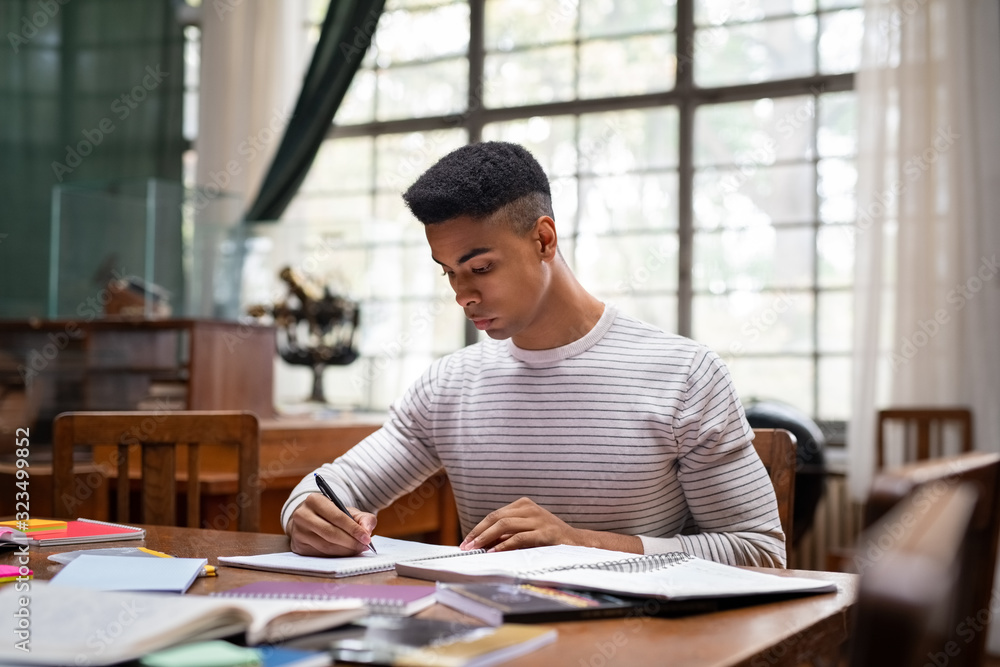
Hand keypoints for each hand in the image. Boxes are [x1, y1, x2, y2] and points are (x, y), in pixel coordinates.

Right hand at [288, 493, 376, 556]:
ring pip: (325, 546)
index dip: (353, 529)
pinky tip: (345, 553)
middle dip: (350, 542)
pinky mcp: (297, 546)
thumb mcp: (348, 511)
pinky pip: (320, 554)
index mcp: (314, 500)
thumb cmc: (331, 515)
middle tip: (364, 546)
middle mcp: (302, 515)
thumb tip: (367, 530)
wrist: (308, 520)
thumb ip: (363, 518)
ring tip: (357, 550)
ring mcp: (298, 532)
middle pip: (330, 533)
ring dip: (344, 551)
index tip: (367, 538)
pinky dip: (336, 556)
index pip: (337, 517)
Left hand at [459, 497, 641, 553]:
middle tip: (466, 547)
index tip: (466, 541)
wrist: (579, 544)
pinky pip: (520, 537)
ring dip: (487, 538)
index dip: (478, 528)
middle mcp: (530, 509)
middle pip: (496, 518)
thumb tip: (481, 543)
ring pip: (505, 525)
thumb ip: (506, 535)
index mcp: (523, 505)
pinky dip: (505, 545)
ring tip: (476, 549)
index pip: (494, 515)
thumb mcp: (526, 532)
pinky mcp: (546, 532)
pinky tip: (494, 552)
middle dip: (478, 533)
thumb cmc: (548, 540)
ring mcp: (539, 519)